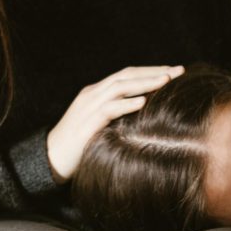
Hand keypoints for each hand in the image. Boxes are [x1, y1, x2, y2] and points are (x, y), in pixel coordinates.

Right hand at [45, 65, 183, 181]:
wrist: (50, 160)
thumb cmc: (79, 146)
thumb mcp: (102, 125)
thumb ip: (119, 117)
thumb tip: (146, 116)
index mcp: (97, 93)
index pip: (127, 75)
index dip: (151, 71)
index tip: (173, 72)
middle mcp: (92, 94)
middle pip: (127, 75)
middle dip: (154, 72)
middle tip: (179, 71)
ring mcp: (88, 107)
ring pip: (119, 87)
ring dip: (145, 83)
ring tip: (166, 81)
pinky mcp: (86, 123)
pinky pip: (108, 109)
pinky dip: (126, 104)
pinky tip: (143, 102)